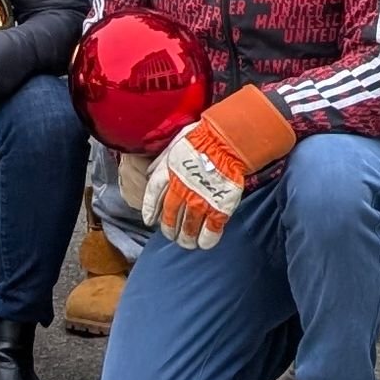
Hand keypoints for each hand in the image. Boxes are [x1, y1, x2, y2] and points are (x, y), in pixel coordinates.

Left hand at [150, 83, 297, 248]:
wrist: (229, 140)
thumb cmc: (204, 136)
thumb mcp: (176, 142)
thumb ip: (163, 159)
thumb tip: (150, 171)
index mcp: (168, 173)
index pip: (153, 196)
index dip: (150, 210)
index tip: (150, 220)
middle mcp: (180, 189)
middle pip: (169, 216)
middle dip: (168, 229)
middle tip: (170, 235)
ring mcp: (199, 200)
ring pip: (188, 227)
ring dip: (185, 238)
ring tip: (186, 243)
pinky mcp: (219, 207)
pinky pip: (210, 230)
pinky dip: (206, 239)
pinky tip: (204, 243)